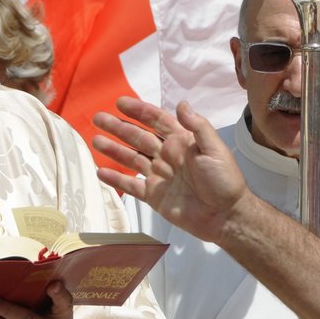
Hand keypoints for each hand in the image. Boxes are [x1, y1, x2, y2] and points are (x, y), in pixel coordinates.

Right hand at [92, 98, 248, 244]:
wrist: (224, 216)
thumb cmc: (223, 180)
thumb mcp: (214, 149)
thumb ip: (198, 126)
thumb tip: (181, 103)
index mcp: (181, 141)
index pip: (156, 120)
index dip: (139, 111)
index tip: (120, 103)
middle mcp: (167, 155)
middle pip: (138, 137)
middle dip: (118, 127)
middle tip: (98, 117)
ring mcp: (159, 176)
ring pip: (131, 159)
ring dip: (113, 149)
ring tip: (95, 140)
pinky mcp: (154, 196)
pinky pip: (131, 186)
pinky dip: (116, 179)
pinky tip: (100, 172)